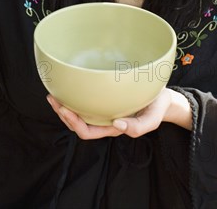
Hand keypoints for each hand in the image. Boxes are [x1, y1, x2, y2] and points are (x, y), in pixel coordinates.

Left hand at [47, 88, 191, 139]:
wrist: (165, 97)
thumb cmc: (157, 108)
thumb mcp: (152, 120)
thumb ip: (137, 128)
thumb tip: (116, 125)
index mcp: (113, 127)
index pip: (87, 131)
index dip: (72, 122)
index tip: (63, 108)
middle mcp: (105, 119)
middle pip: (78, 123)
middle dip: (62, 113)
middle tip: (52, 98)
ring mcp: (105, 108)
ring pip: (79, 112)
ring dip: (65, 105)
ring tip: (54, 93)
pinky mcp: (107, 96)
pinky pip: (86, 100)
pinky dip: (75, 95)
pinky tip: (70, 86)